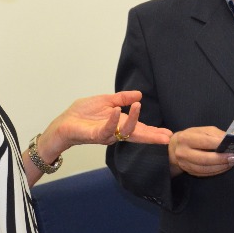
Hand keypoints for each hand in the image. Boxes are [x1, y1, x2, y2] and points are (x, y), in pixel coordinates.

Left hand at [40, 90, 171, 156]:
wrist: (64, 122)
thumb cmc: (83, 113)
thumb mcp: (106, 101)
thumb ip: (122, 98)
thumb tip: (139, 94)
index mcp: (121, 123)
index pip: (141, 128)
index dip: (154, 131)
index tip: (169, 134)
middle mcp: (117, 132)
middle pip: (138, 134)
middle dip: (152, 136)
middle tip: (166, 137)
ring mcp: (107, 134)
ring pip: (124, 131)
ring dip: (132, 119)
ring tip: (138, 106)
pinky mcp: (95, 135)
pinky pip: (107, 129)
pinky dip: (113, 120)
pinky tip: (118, 111)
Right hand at [168, 127, 233, 177]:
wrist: (174, 148)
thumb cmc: (191, 136)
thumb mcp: (201, 130)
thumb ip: (214, 134)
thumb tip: (228, 140)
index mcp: (186, 138)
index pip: (204, 141)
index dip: (218, 144)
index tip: (231, 145)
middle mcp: (183, 152)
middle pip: (204, 158)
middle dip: (221, 159)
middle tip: (233, 157)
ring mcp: (185, 164)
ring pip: (204, 169)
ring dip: (220, 167)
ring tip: (231, 163)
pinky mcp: (189, 172)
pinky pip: (204, 174)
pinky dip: (216, 171)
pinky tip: (224, 167)